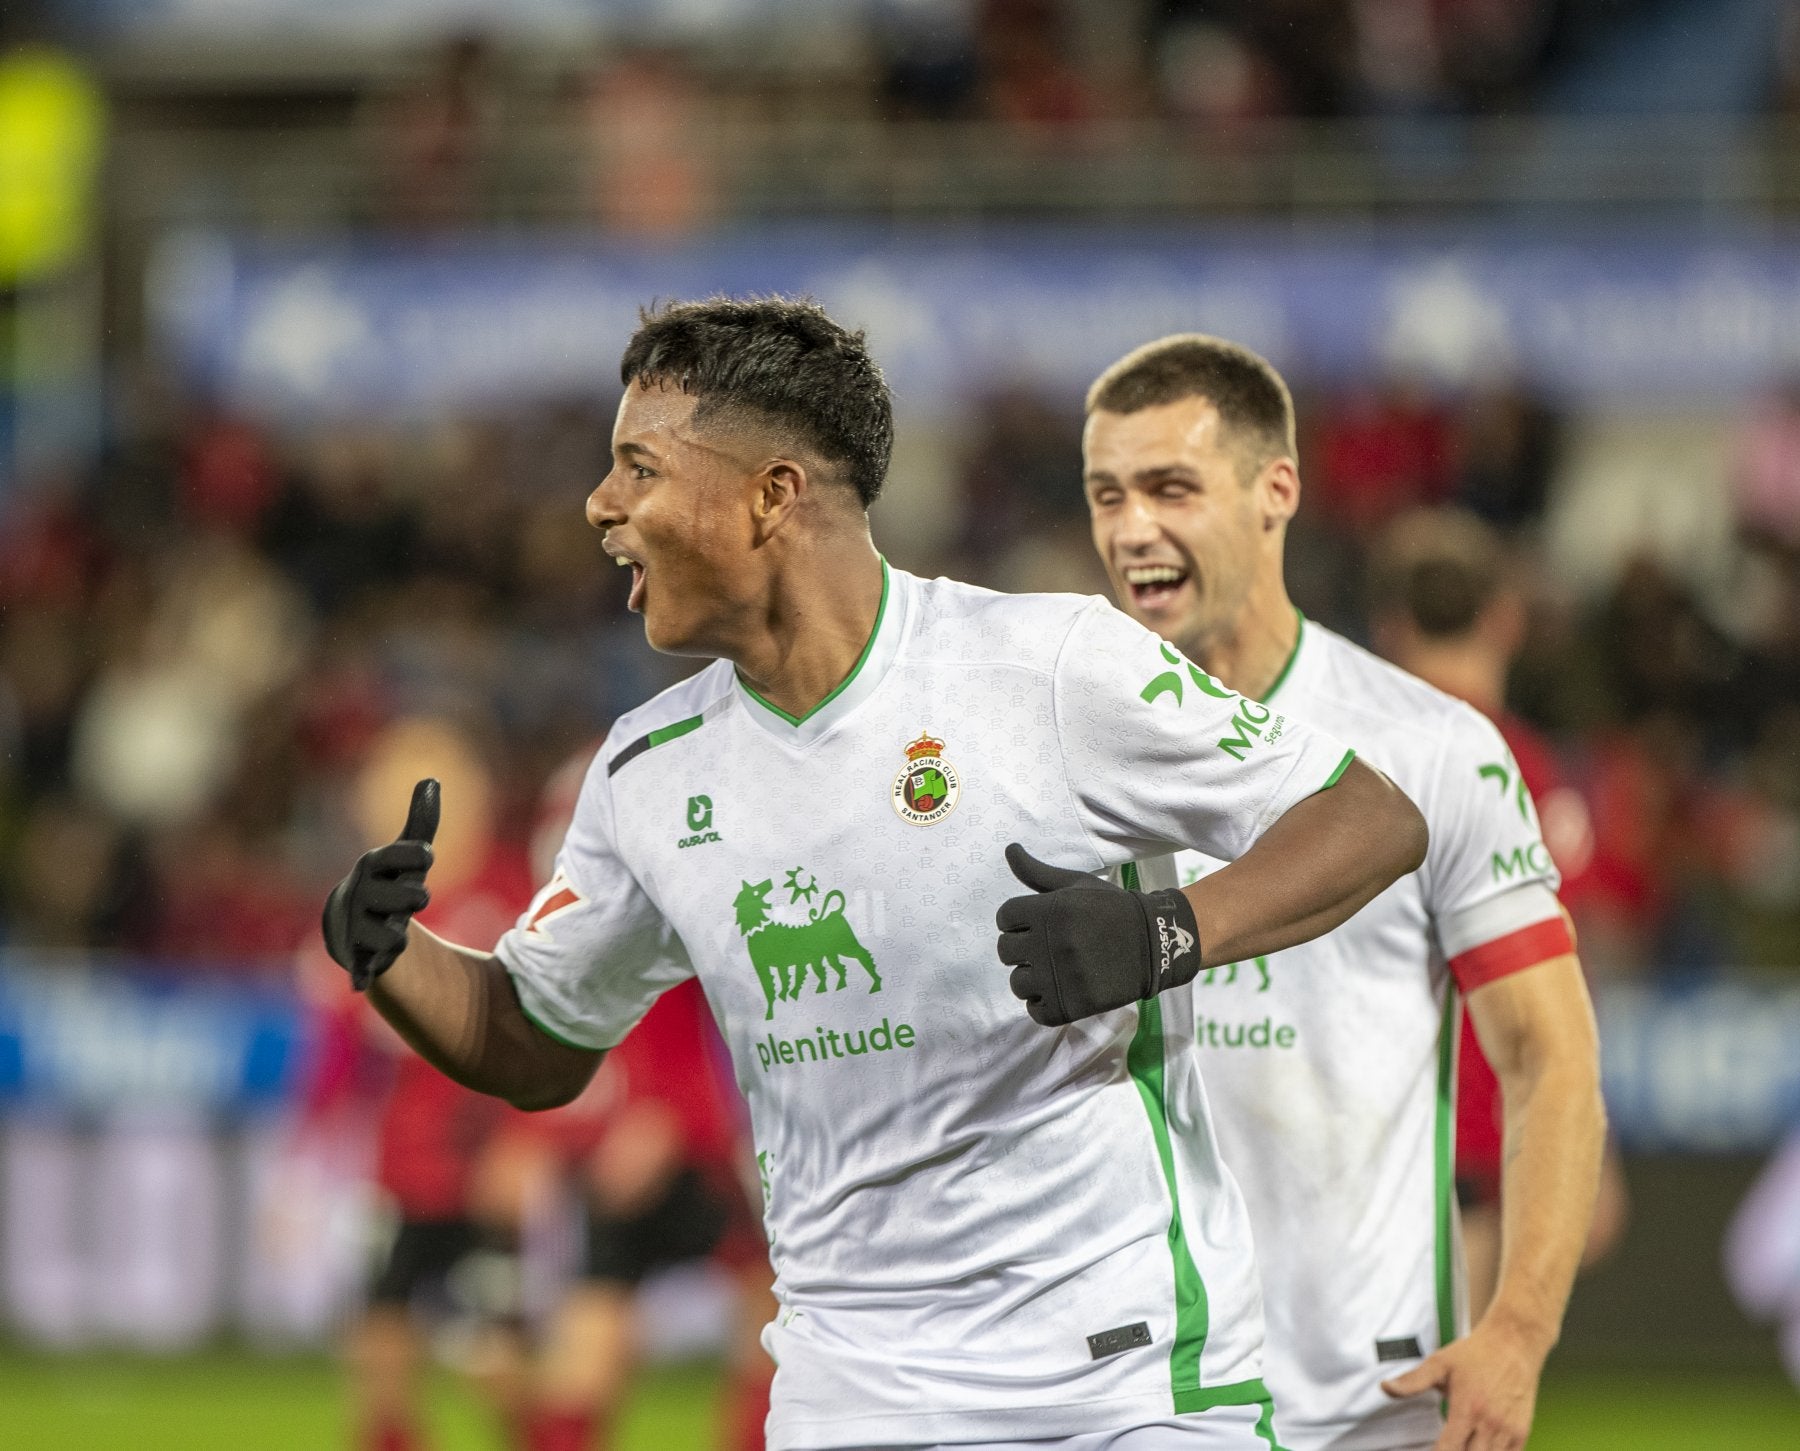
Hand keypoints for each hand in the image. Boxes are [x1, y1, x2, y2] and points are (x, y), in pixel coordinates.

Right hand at [321, 778, 439, 991]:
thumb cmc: (385, 883)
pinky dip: (362, 973)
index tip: (427, 856)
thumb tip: (432, 779)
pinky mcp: (358, 957)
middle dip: (415, 898)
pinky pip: (361, 966)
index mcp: (373, 866)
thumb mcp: (403, 855)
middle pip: (406, 898)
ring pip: (391, 936)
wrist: (348, 922)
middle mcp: (362, 895)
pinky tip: (362, 983)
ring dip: (399, 938)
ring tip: (398, 935)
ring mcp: (358, 927)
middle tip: (416, 900)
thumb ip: (420, 822)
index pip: (401, 856)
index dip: (418, 856)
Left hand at [994, 843, 1200, 1025]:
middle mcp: (1051, 943)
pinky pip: (1036, 1011)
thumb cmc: (1110, 909)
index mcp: (1050, 909)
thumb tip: (1009, 849)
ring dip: (1030, 978)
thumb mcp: (1076, 884)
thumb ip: (1037, 872)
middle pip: (1005, 951)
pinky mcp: (1072, 1005)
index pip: (1005, 916)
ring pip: (1017, 983)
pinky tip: (1059, 990)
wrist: (1155, 943)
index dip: (1017, 919)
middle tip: (1046, 948)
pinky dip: (1043, 1004)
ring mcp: (1061, 977)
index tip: (1036, 923)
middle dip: (1020, 948)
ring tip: (1053, 970)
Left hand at [1380, 1316, 1546, 1450]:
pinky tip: (1481, 1448)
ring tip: (1459, 1445)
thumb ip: (1413, 1381)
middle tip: (1445, 1445)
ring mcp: (1509, 1431)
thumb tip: (1385, 1388)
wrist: (1515, 1342)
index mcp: (1467, 1409)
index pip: (1449, 1450)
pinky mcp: (1522, 1432)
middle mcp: (1490, 1424)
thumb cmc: (1476, 1353)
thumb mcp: (1440, 1363)